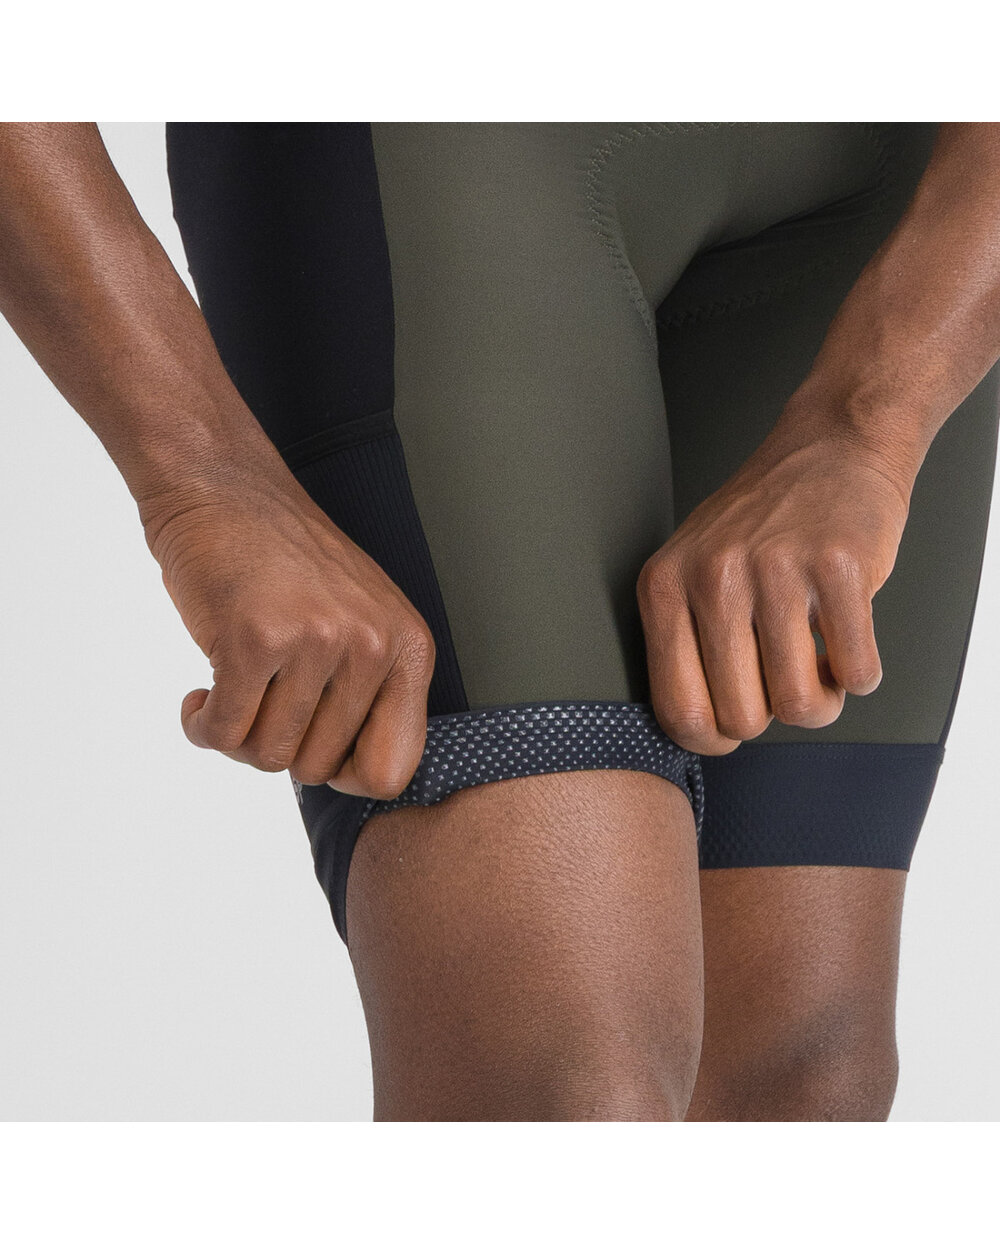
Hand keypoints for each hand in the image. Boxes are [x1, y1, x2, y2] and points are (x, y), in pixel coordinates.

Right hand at [142, 471, 435, 798]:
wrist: (222, 486)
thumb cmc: (285, 562)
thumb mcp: (362, 619)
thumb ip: (371, 693)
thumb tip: (361, 780)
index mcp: (408, 648)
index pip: (392, 770)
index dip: (344, 775)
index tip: (312, 745)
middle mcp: (372, 646)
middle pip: (319, 770)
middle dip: (278, 747)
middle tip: (258, 702)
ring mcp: (315, 641)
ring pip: (268, 756)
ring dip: (236, 737)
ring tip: (230, 691)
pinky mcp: (253, 639)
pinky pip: (224, 734)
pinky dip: (201, 728)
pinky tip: (199, 696)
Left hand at [636, 419, 912, 755]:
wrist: (830, 446)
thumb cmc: (758, 523)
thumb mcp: (690, 569)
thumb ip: (682, 644)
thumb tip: (699, 734)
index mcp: (663, 587)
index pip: (678, 712)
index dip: (714, 739)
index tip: (734, 726)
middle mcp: (712, 577)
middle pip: (743, 720)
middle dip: (773, 716)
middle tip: (785, 680)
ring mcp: (775, 569)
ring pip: (802, 705)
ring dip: (823, 699)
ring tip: (820, 663)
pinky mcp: (839, 566)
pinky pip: (857, 672)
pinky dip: (861, 673)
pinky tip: (847, 638)